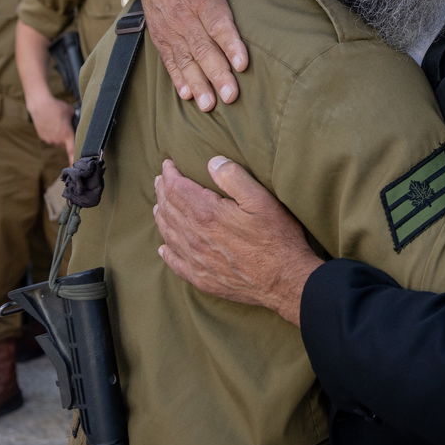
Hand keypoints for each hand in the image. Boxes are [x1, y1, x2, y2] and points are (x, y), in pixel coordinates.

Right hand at [27, 96, 75, 160]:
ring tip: (55, 121)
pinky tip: (49, 122)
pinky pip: (49, 137)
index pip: (72, 151)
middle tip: (64, 124)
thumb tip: (79, 121)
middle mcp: (58, 140)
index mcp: (67, 135)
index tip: (75, 168)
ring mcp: (49, 139)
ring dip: (57, 134)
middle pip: (64, 143)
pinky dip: (50, 132)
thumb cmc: (57, 106)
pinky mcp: (42, 136)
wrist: (40, 104)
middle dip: (65, 136)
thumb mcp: (71, 111)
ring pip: (56, 140)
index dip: (74, 160)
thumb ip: (76, 119)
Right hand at [130, 0, 273, 111]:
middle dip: (217, 74)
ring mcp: (170, 27)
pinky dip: (177, 78)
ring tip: (208, 105)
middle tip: (231, 96)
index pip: (218, 24)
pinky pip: (168, 59)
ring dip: (197, 83)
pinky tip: (186, 95)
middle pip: (203, 48)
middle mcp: (185, 14)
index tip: (242, 64)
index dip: (230, 44)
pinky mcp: (160, 34)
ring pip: (185, 59)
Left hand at [153, 157, 321, 325]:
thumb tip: (212, 162)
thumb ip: (234, 177)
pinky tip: (163, 248)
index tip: (168, 164)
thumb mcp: (261, 200)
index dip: (170, 174)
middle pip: (169, 210)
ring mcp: (197, 260)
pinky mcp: (202, 279)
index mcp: (207, 214)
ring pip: (169, 234)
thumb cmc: (277, 238)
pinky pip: (176, 263)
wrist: (285, 281)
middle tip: (160, 180)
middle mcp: (195, 237)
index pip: (177, 189)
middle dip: (163, 192)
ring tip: (159, 205)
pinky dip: (167, 252)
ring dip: (162, 217)